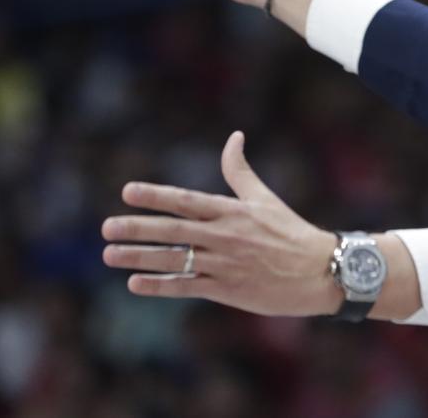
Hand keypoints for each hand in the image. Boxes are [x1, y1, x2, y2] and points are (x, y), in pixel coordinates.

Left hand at [102, 131, 341, 316]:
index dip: (156, 196)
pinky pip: (187, 288)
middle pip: (173, 230)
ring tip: (109, 255)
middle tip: (106, 227)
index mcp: (232, 211)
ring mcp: (224, 265)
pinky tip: (135, 284)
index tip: (128, 191)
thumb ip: (241, 170)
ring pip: (174, 260)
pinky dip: (160, 286)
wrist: (320, 271)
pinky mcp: (227, 290)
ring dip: (139, 257)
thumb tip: (234, 136)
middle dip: (137, 228)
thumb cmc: (291, 232)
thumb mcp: (265, 198)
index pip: (186, 200)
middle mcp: (224, 236)